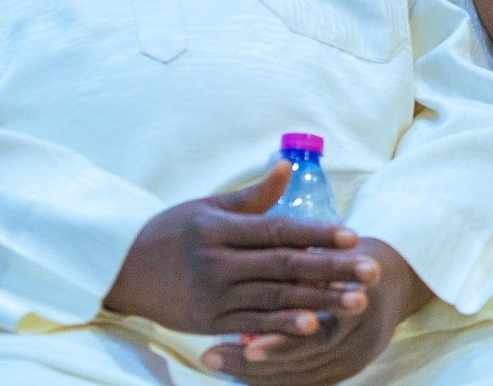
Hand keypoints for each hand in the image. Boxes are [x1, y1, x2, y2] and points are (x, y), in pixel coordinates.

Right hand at [103, 163, 378, 337]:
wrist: (121, 272)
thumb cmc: (170, 232)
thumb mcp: (206, 207)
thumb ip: (251, 195)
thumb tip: (287, 167)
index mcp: (218, 228)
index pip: (277, 231)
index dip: (316, 234)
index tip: (353, 236)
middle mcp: (216, 263)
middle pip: (284, 266)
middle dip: (331, 269)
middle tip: (371, 271)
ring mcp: (213, 295)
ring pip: (276, 297)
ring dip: (320, 300)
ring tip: (356, 300)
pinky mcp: (210, 321)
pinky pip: (255, 323)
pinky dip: (285, 325)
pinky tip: (315, 325)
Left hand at [201, 240, 430, 385]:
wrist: (392, 282)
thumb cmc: (356, 257)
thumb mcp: (339, 250)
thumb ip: (307, 252)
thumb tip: (269, 244)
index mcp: (360, 312)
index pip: (317, 336)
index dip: (279, 340)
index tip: (243, 339)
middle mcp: (357, 347)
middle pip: (299, 365)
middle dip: (252, 362)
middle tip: (210, 356)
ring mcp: (347, 364)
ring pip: (293, 378)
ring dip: (250, 372)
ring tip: (211, 360)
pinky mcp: (336, 374)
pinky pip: (295, 382)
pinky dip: (265, 376)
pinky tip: (233, 369)